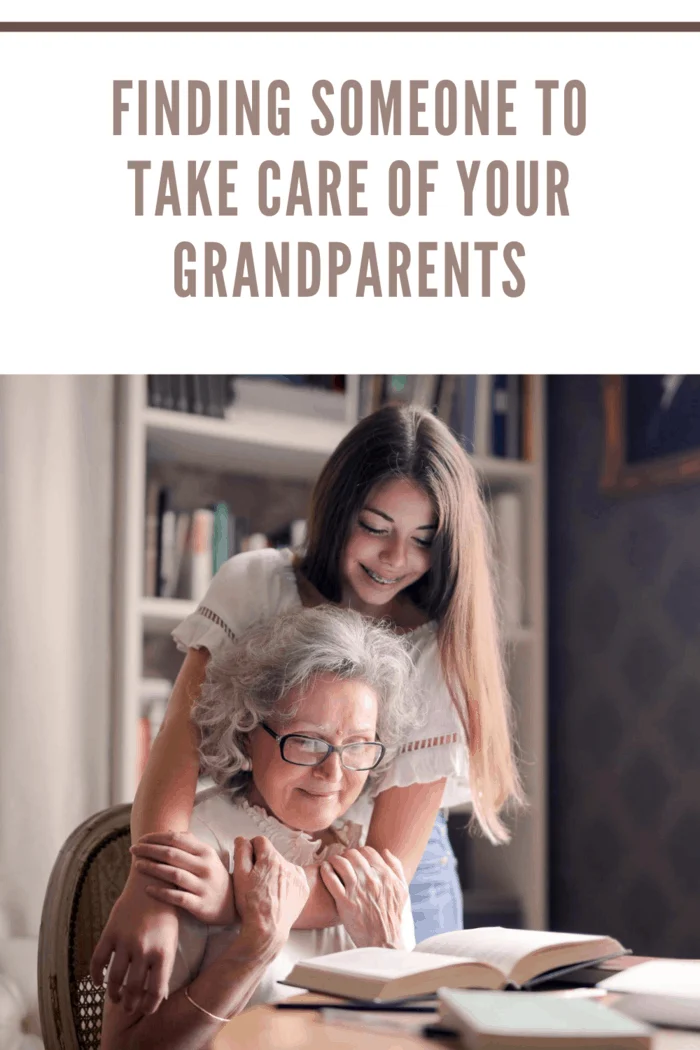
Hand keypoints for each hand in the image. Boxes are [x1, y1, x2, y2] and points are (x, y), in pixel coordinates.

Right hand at [90, 870, 179, 1013]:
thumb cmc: (165, 911)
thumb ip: (163, 964)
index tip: (146, 1009)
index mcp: (163, 952)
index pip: (156, 990)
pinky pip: (97, 960)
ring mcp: (125, 941)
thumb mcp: (171, 938)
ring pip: (114, 979)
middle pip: (133, 988)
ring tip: (116, 998)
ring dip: (114, 993)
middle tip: (129, 1007)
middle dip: (131, 1003)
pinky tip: (98, 982)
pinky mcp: (110, 932)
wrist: (152, 880)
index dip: (150, 1005)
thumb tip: (156, 993)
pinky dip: (95, 975)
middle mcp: (144, 949)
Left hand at [130, 831, 234, 925]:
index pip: (177, 840)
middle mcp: (205, 867)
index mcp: (206, 852)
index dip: (156, 838)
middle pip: (172, 855)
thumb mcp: (208, 857)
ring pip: (173, 874)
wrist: (231, 904)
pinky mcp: (199, 905)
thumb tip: (168, 831)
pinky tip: (147, 888)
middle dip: (149, 850)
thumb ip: (190, 844)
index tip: (141, 839)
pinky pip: (177, 897)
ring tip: (137, 865)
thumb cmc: (213, 877)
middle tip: (133, 849)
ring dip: (152, 868)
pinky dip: (161, 892)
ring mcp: (203, 886)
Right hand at [233, 836, 308, 948]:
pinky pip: (294, 877)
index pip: (260, 841)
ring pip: (283, 865)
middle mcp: (287, 863)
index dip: (251, 850)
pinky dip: (287, 882)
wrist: (268, 929)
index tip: (248, 863)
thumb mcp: (239, 876)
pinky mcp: (304, 888)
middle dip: (263, 862)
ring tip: (267, 890)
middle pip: (272, 854)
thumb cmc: (250, 904)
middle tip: (256, 880)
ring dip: (276, 872)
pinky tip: (278, 894)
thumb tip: (243, 839)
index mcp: (271, 858)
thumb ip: (241, 852)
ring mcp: (298, 876)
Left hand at [319, 846, 407, 948]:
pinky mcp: (344, 901)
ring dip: (334, 860)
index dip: (360, 852)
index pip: (368, 851)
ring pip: (341, 862)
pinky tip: (324, 869)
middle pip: (353, 854)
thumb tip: (385, 851)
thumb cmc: (393, 917)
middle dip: (346, 855)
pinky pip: (330, 878)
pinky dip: (325, 870)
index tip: (355, 859)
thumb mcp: (402, 890)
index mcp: (385, 875)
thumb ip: (396, 868)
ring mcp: (356, 890)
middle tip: (342, 862)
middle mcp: (370, 879)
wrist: (383, 941)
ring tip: (331, 864)